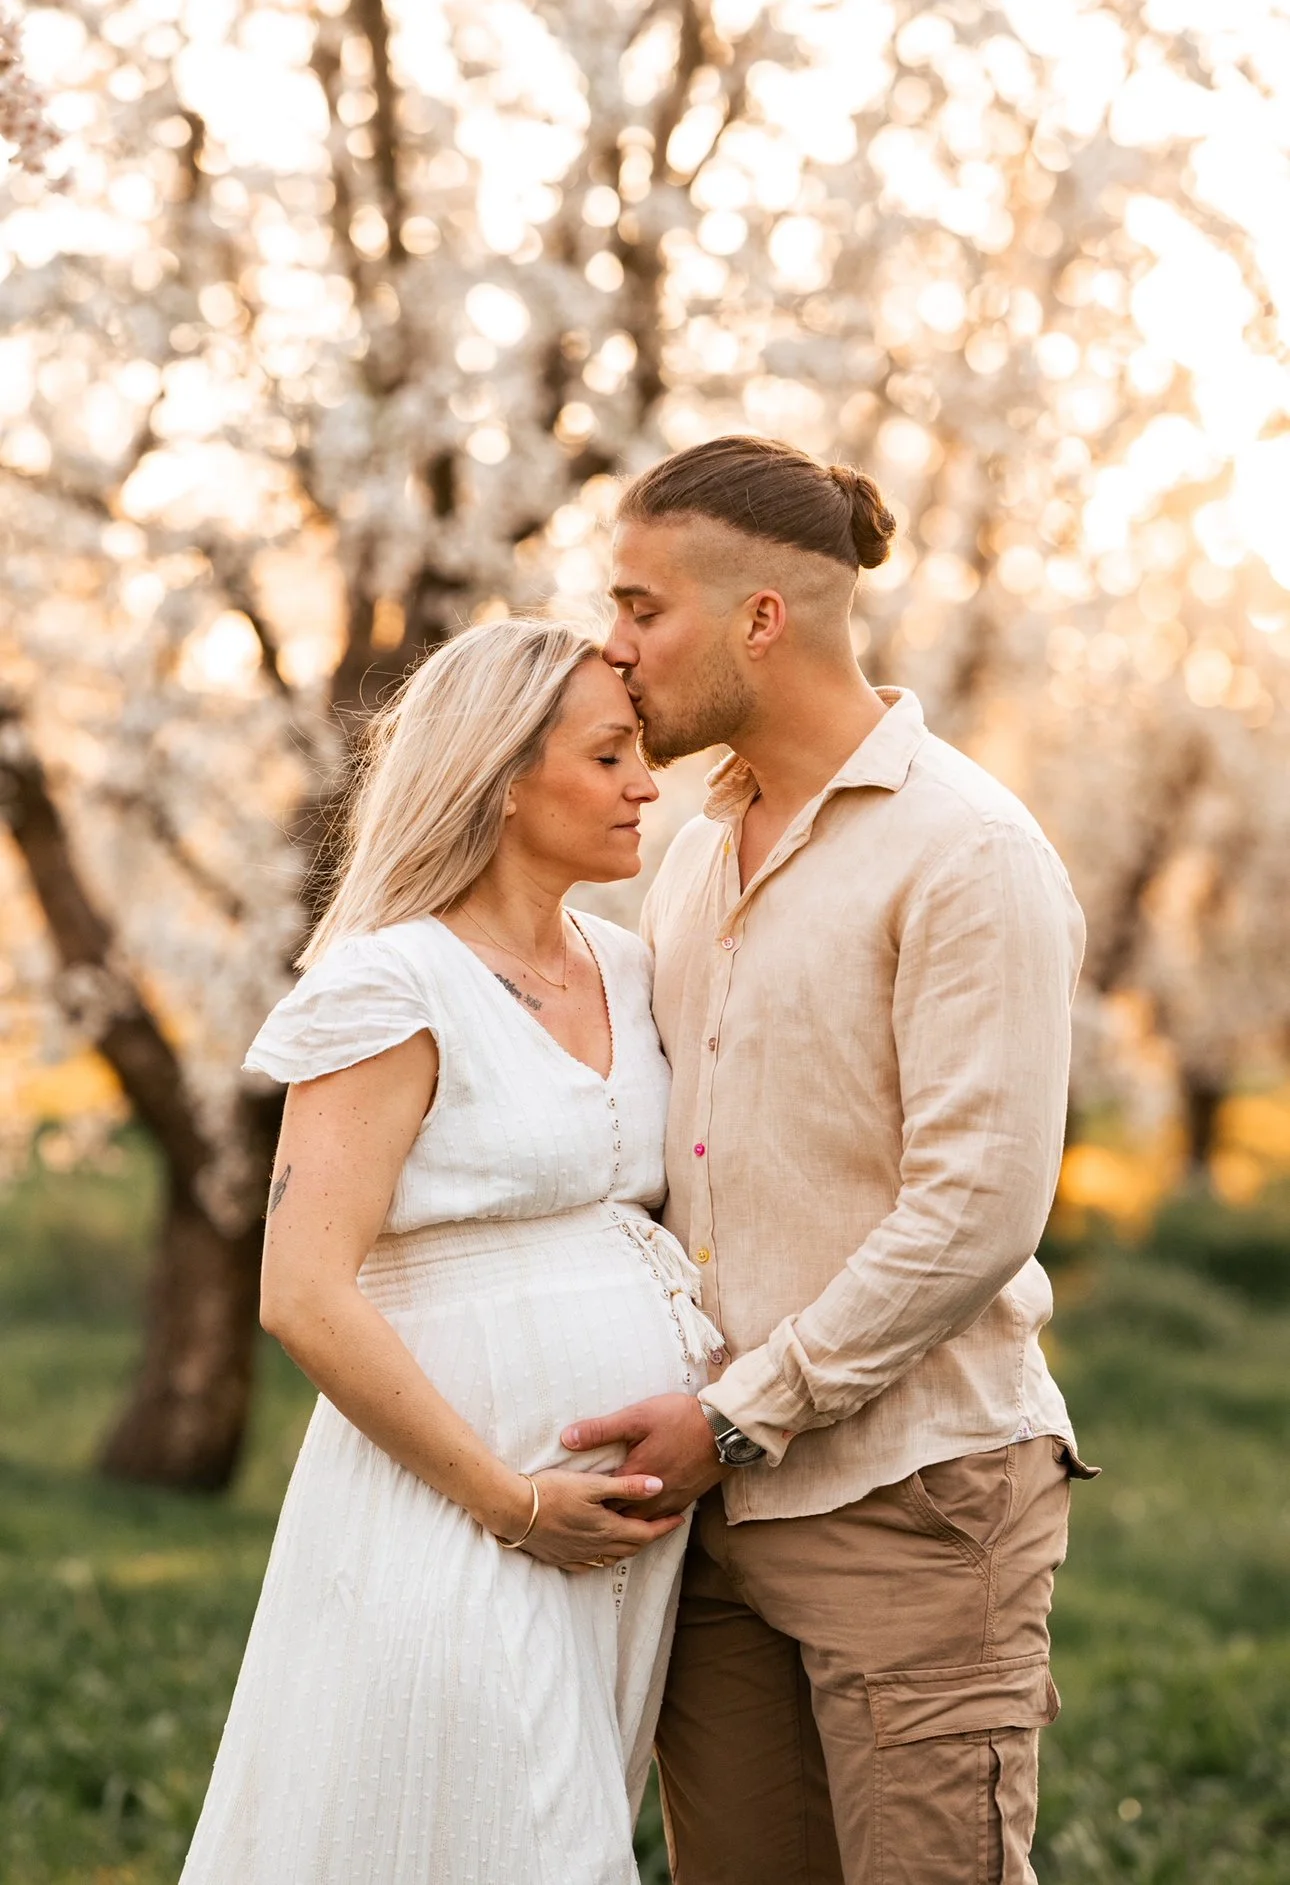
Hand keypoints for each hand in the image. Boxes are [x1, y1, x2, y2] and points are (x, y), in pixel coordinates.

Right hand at [508, 1469, 686, 1571]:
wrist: (513, 1510)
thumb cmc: (552, 1491)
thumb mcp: (592, 1484)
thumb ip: (626, 1487)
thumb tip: (659, 1486)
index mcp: (607, 1529)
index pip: (645, 1533)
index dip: (665, 1527)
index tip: (681, 1518)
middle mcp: (596, 1547)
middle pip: (631, 1547)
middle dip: (650, 1537)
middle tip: (663, 1525)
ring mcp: (577, 1555)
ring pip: (612, 1558)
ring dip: (628, 1548)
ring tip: (637, 1536)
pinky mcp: (560, 1558)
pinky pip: (589, 1565)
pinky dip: (603, 1558)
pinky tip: (601, 1553)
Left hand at [561, 1395, 728, 1517]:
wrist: (724, 1429)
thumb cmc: (679, 1419)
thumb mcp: (637, 1417)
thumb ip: (601, 1430)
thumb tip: (566, 1438)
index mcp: (634, 1478)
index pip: (601, 1501)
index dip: (585, 1502)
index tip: (570, 1501)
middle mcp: (651, 1498)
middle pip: (619, 1518)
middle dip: (602, 1517)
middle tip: (584, 1515)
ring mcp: (670, 1502)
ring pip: (640, 1523)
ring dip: (624, 1521)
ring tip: (608, 1519)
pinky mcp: (685, 1501)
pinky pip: (660, 1520)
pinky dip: (647, 1520)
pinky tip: (641, 1514)